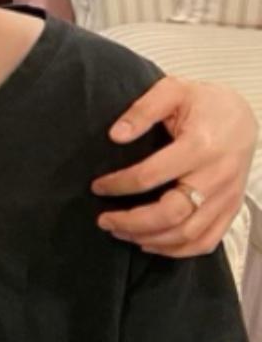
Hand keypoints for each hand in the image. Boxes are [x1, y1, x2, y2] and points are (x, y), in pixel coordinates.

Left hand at [93, 77, 255, 256]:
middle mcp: (217, 176)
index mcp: (200, 146)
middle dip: (132, 222)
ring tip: (120, 232)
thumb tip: (115, 135)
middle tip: (103, 221)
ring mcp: (227, 197)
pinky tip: (149, 244)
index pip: (152, 175)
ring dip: (150, 239)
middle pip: (172, 213)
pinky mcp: (231, 209)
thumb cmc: (203, 102)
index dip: (120, 185)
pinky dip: (177, 251)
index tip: (97, 186)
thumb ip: (143, 110)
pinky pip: (206, 241)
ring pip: (188, 233)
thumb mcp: (173, 90)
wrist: (243, 116)